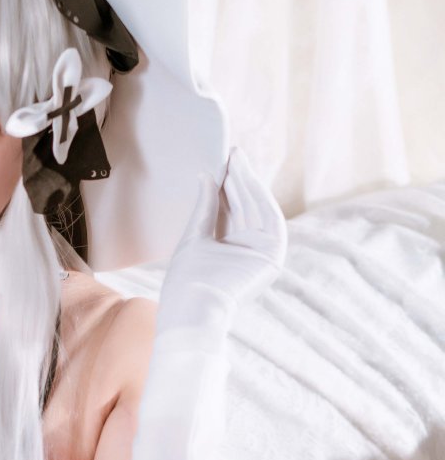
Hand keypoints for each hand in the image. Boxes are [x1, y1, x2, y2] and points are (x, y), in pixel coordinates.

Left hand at [156, 145, 286, 337]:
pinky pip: (268, 217)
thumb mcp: (195, 235)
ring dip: (248, 183)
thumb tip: (206, 174)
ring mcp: (263, 254)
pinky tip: (244, 177)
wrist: (193, 307)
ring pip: (257, 209)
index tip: (224, 161)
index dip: (229, 185)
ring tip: (236, 160)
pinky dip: (257, 195)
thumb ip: (204, 207)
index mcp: (230, 250)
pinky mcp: (273, 255)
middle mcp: (249, 251)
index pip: (232, 211)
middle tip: (233, 153)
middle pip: (246, 208)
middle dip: (240, 180)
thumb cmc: (186, 280)